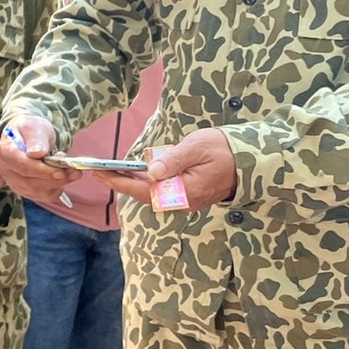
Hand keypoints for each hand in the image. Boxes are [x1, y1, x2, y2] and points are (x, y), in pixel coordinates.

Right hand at [0, 117, 78, 199]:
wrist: (29, 137)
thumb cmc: (29, 130)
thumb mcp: (33, 126)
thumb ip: (35, 138)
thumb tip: (37, 153)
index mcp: (6, 153)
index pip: (23, 167)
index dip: (43, 171)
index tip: (60, 170)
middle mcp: (8, 172)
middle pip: (33, 183)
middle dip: (56, 178)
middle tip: (74, 170)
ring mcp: (17, 184)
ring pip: (41, 192)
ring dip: (60, 183)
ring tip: (71, 170)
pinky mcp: (28, 192)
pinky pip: (46, 196)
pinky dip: (58, 187)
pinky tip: (62, 175)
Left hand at [101, 127, 235, 209]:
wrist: (250, 159)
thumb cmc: (223, 150)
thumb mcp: (196, 148)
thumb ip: (173, 160)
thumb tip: (151, 172)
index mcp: (185, 192)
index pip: (145, 191)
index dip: (121, 182)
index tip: (102, 173)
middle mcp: (183, 201)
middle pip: (145, 194)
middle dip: (121, 183)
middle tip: (98, 171)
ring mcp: (186, 199)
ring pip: (152, 193)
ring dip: (132, 183)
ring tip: (110, 172)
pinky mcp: (188, 193)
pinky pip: (162, 190)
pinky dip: (146, 182)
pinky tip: (135, 173)